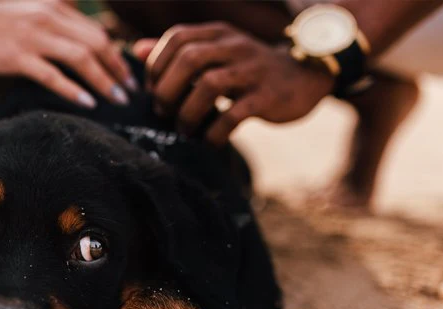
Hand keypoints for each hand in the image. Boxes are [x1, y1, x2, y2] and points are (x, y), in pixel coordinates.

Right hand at [0, 0, 135, 107]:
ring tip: (118, 100)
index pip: (95, 32)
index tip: (127, 76)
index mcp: (52, 8)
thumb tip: (67, 52)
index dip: (116, 55)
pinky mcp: (15, 56)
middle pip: (96, 43)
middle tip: (131, 92)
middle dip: (118, 69)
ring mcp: (32, 37)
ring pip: (81, 58)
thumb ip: (47, 28)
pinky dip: (73, 89)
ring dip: (104, 80)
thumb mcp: (22, 15)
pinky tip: (88, 103)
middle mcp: (47, 19)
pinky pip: (52, 75)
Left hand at [133, 22, 334, 144]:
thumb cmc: (248, 70)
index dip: (157, 64)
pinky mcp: (268, 96)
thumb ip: (177, 52)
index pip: (177, 37)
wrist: (306, 77)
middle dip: (167, 90)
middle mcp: (235, 46)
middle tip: (163, 112)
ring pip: (210, 84)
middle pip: (189, 58)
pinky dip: (215, 132)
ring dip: (188, 112)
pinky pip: (234, 114)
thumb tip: (137, 51)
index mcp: (218, 33)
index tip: (153, 90)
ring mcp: (252, 70)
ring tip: (183, 129)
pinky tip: (209, 141)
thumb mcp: (215, 52)